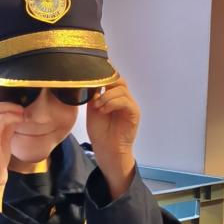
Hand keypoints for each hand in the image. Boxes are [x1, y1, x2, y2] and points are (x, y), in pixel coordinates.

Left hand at [86, 77, 139, 199]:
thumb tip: (89, 80)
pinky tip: (104, 110)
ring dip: (107, 96)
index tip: (91, 73)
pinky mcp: (134, 113)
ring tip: (97, 107)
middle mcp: (124, 98)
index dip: (103, 73)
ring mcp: (130, 105)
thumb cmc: (100, 131)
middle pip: (119, 79)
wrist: (107, 150)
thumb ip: (93, 94)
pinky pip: (125, 101)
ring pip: (121, 89)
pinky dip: (113, 103)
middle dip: (105, 83)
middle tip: (94, 91)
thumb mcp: (92, 109)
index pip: (112, 77)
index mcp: (114, 95)